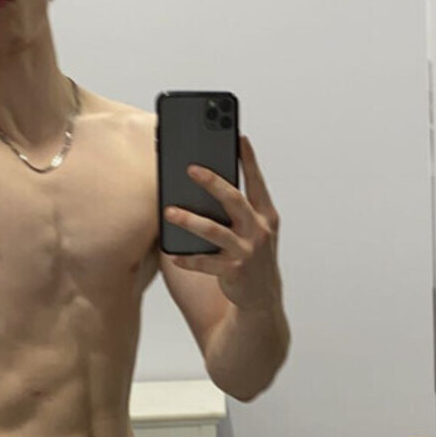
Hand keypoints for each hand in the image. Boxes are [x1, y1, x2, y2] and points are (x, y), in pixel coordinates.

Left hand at [164, 134, 281, 310]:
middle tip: (190, 169)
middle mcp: (259, 230)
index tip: (238, 138)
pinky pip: (206, 262)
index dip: (248, 160)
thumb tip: (205, 183)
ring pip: (215, 231)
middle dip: (213, 182)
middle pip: (234, 200)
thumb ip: (237, 208)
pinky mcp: (234, 272)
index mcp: (266, 215)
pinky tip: (172, 252)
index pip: (256, 182)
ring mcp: (248, 252)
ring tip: (169, 211)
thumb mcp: (253, 229)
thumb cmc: (251, 255)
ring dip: (190, 220)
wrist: (261, 298)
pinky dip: (188, 257)